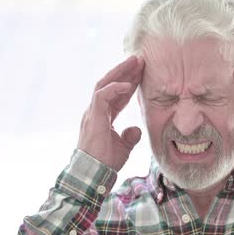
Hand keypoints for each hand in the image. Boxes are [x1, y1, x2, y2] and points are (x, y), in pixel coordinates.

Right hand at [78, 56, 144, 170]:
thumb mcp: (123, 148)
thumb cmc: (105, 163)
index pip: (116, 94)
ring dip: (120, 73)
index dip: (129, 83)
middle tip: (139, 60)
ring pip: (104, 85)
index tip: (142, 73)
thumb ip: (129, 137)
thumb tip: (136, 129)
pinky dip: (114, 88)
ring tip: (134, 62)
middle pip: (110, 84)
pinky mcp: (93, 117)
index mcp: (102, 117)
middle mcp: (95, 111)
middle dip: (125, 71)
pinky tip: (127, 84)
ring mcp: (92, 112)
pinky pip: (101, 96)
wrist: (94, 174)